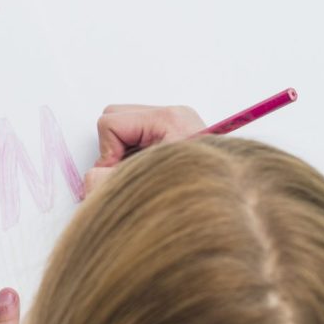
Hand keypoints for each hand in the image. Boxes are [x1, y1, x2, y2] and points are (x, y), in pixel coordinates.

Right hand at [82, 104, 206, 195]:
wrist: (234, 206)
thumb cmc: (197, 195)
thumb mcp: (145, 185)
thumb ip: (107, 181)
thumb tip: (89, 182)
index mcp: (168, 119)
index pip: (110, 124)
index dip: (106, 155)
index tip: (120, 177)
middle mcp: (173, 117)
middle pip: (115, 118)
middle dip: (113, 150)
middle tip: (128, 175)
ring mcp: (176, 125)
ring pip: (125, 129)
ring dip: (124, 156)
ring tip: (143, 177)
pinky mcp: (177, 137)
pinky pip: (140, 140)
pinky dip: (137, 159)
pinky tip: (151, 175)